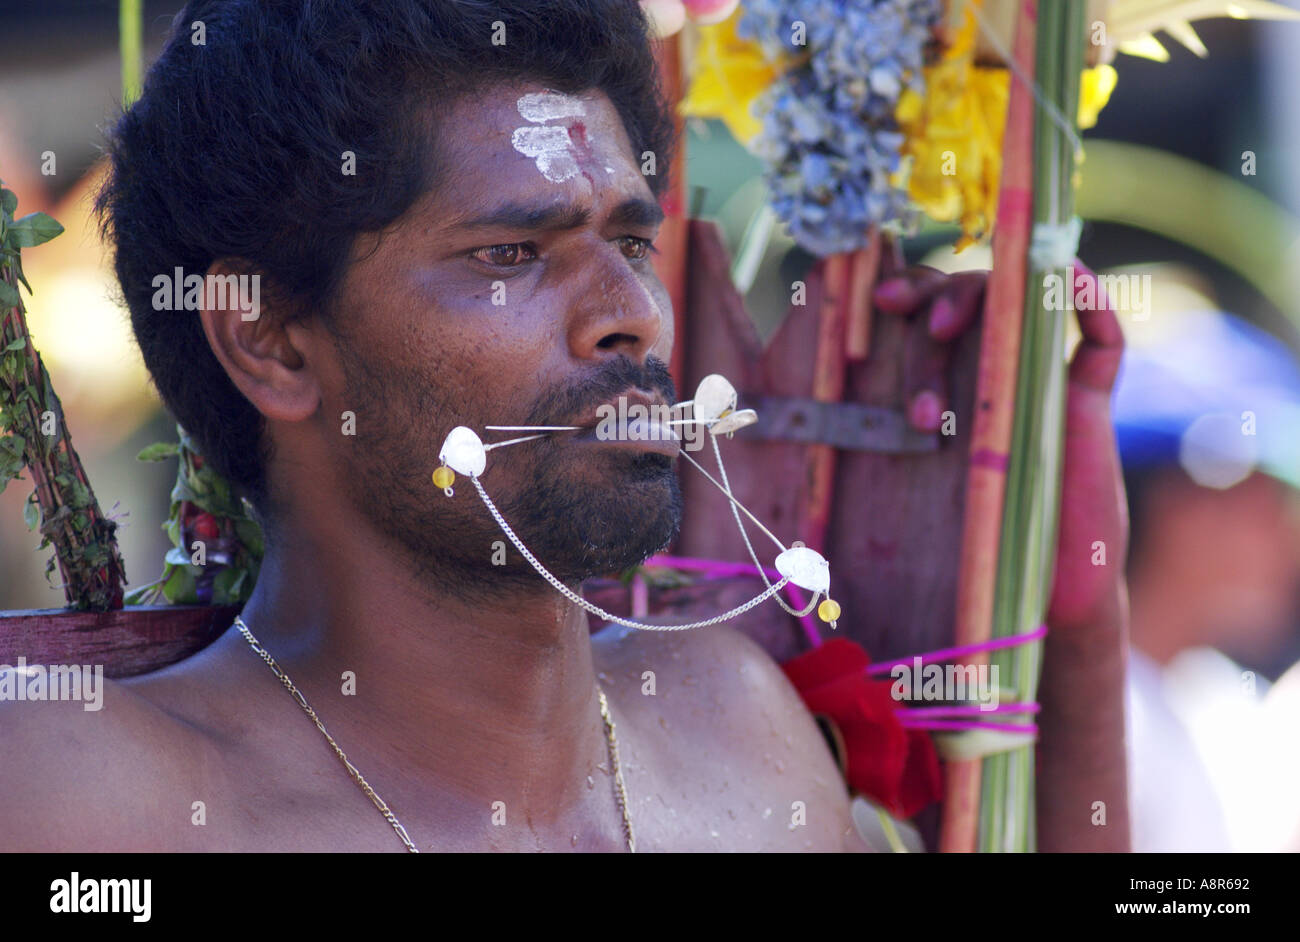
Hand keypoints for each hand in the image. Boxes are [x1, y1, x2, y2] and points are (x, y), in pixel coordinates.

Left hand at [873, 259, 1127, 630]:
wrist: (1033, 592)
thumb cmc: (955, 546)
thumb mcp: (887, 487)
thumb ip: (842, 453)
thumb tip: (755, 437)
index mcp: (939, 377)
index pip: (925, 305)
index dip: (905, 289)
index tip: (878, 300)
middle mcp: (986, 368)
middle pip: (965, 295)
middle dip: (932, 300)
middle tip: (906, 324)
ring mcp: (1038, 379)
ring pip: (1019, 298)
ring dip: (981, 296)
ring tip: (941, 328)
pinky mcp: (1088, 403)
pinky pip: (1100, 337)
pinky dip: (1086, 296)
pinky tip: (1061, 280)